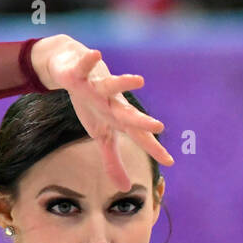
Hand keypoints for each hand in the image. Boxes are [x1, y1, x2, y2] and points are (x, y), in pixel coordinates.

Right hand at [30, 35, 173, 183]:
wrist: (72, 70)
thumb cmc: (92, 105)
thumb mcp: (101, 136)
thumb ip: (113, 161)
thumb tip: (125, 188)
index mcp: (118, 119)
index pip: (139, 137)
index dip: (153, 149)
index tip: (170, 162)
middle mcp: (112, 103)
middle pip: (128, 114)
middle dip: (142, 122)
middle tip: (158, 127)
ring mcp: (97, 88)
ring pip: (112, 85)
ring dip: (124, 82)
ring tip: (140, 80)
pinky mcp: (80, 75)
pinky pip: (84, 67)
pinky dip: (88, 61)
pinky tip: (96, 54)